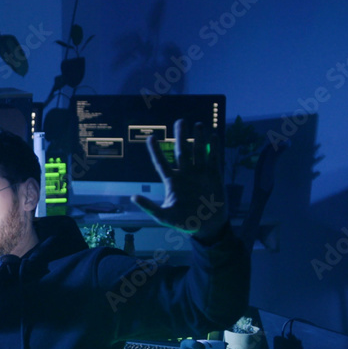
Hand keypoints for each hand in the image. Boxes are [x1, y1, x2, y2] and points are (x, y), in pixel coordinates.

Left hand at [132, 119, 227, 239]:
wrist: (207, 227)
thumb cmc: (183, 221)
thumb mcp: (164, 216)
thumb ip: (149, 207)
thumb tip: (133, 197)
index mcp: (172, 181)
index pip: (161, 163)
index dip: (156, 151)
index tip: (151, 138)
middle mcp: (185, 174)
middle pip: (182, 152)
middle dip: (181, 137)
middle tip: (180, 121)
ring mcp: (200, 174)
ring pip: (198, 152)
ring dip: (198, 139)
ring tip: (198, 125)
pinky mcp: (214, 176)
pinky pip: (213, 159)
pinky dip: (214, 148)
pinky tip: (214, 136)